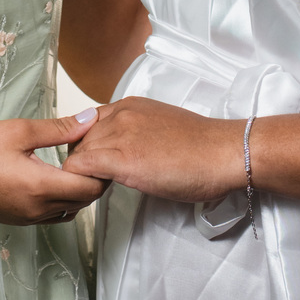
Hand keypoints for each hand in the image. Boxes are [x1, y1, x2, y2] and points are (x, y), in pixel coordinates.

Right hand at [0, 110, 105, 223]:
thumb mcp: (19, 131)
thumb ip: (59, 128)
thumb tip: (91, 119)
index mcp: (43, 187)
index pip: (92, 187)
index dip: (102, 169)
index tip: (100, 147)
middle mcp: (40, 209)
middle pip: (86, 201)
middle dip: (95, 179)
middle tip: (92, 152)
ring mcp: (30, 219)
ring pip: (71, 210)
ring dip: (80, 190)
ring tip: (75, 164)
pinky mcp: (20, 221)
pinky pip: (54, 215)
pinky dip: (63, 199)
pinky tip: (55, 178)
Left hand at [60, 98, 246, 202]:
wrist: (223, 153)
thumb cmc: (202, 147)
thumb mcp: (160, 126)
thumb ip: (136, 131)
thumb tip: (125, 149)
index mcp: (130, 105)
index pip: (87, 123)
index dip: (88, 146)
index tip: (96, 165)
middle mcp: (121, 115)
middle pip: (78, 139)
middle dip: (82, 162)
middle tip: (95, 183)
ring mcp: (121, 135)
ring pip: (76, 154)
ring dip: (81, 175)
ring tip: (97, 191)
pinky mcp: (123, 159)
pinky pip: (81, 168)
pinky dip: (81, 183)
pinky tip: (95, 194)